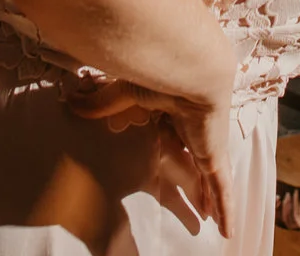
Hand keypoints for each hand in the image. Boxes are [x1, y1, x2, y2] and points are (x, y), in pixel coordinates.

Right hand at [65, 78, 232, 232]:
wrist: (189, 69)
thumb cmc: (159, 76)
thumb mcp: (125, 95)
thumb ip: (100, 104)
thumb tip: (70, 102)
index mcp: (176, 115)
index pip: (177, 140)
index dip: (178, 155)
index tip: (177, 166)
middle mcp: (196, 133)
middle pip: (197, 165)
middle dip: (200, 185)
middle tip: (202, 208)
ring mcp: (209, 147)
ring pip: (212, 182)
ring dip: (214, 202)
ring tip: (217, 224)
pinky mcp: (215, 159)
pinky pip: (221, 191)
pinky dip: (225, 210)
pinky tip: (229, 231)